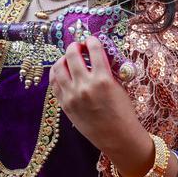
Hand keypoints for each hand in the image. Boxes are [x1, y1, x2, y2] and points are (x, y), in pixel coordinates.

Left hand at [49, 38, 143, 157]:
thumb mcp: (119, 86)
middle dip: (75, 46)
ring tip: (69, 59)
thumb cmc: (123, 111)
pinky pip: (54, 83)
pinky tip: (63, 72)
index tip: (91, 40)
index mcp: (103, 79)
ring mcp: (72, 95)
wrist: (117, 136)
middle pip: (72, 55)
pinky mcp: (65, 104)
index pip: (94, 49)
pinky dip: (57, 74)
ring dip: (64, 59)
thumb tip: (95, 55)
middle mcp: (85, 85)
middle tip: (78, 47)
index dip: (92, 40)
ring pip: (58, 67)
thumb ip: (107, 70)